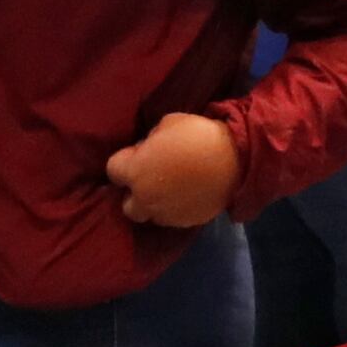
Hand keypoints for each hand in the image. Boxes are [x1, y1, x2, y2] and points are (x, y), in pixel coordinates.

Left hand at [105, 110, 241, 229]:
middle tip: (151, 178)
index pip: (112, 170)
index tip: (140, 153)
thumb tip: (148, 151)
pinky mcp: (185, 222)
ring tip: (172, 186)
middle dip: (135, 193)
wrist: (234, 160)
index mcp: (135, 172)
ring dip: (155, 202)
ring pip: (150, 214)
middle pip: (127, 205)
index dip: (125, 160)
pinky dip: (175, 208)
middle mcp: (145, 199)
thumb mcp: (166, 124)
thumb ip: (150, 142)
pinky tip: (188, 193)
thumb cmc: (197, 136)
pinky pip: (172, 217)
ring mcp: (165, 214)